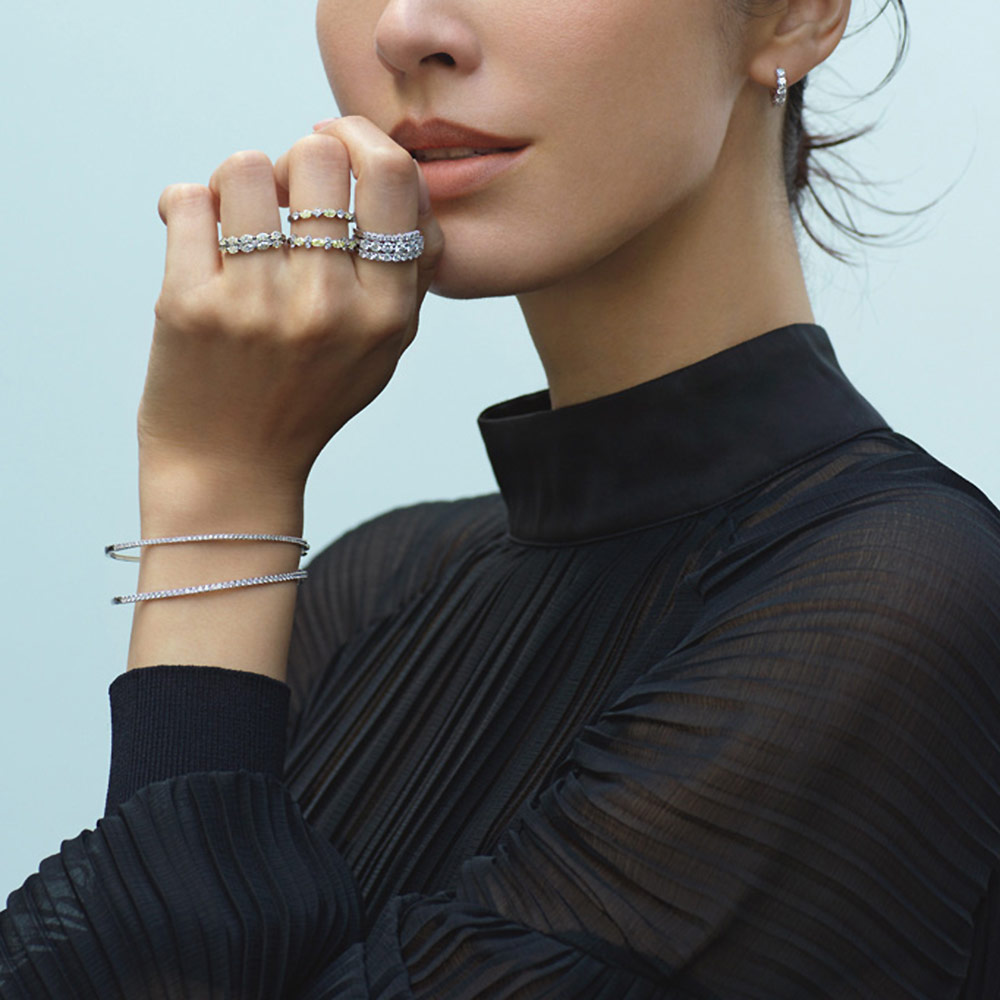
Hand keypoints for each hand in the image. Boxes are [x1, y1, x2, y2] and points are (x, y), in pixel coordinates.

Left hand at [138, 116, 443, 513]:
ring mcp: (258, 306)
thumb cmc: (309, 397)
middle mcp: (329, 306)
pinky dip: (187, 206)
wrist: (232, 467)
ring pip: (247, 166)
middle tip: (285, 193)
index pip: (393, 177)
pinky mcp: (191, 306)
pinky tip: (196, 237)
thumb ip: (407, 272)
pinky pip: (186, 199)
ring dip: (240, 181)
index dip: (359, 140)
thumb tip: (396, 173)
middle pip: (320, 156)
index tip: (335, 148)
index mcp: (387, 312)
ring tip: (238, 216)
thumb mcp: (384, 348)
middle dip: (298, 157)